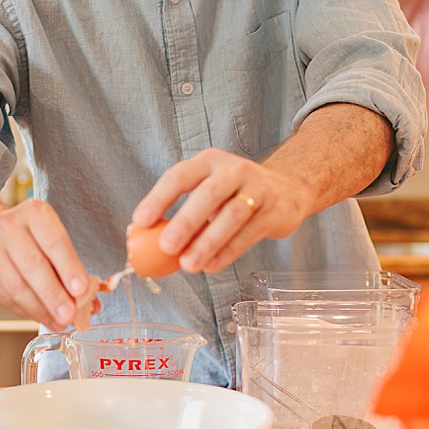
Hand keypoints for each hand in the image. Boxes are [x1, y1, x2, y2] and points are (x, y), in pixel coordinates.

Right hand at [0, 198, 102, 330]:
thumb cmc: (28, 235)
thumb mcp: (52, 235)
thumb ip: (70, 265)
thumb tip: (89, 299)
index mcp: (34, 214)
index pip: (54, 241)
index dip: (69, 267)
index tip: (81, 289)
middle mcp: (9, 228)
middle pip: (33, 265)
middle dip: (54, 294)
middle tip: (70, 313)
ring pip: (16, 286)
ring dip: (41, 308)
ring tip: (59, 321)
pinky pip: (6, 297)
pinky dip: (27, 311)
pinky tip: (42, 316)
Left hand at [129, 147, 311, 273]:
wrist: (287, 189)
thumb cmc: (236, 192)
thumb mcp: (209, 189)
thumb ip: (182, 210)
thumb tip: (146, 239)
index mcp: (209, 162)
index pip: (179, 176)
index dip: (158, 198)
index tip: (140, 222)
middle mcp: (234, 170)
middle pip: (209, 194)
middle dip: (186, 222)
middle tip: (166, 246)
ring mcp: (257, 189)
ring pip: (232, 215)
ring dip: (208, 242)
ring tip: (188, 265)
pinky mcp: (274, 211)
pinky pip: (248, 233)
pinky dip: (228, 252)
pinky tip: (211, 265)